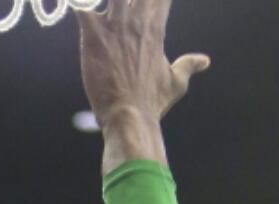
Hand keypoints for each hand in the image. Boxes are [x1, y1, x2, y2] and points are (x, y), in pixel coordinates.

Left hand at [78, 0, 208, 127]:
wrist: (129, 118)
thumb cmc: (152, 103)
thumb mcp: (176, 83)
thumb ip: (189, 66)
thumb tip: (204, 61)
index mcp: (154, 27)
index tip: (147, 4)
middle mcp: (135, 20)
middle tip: (123, 8)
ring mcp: (115, 25)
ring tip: (98, 6)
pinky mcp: (94, 34)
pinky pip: (80, 5)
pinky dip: (76, 4)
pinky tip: (74, 6)